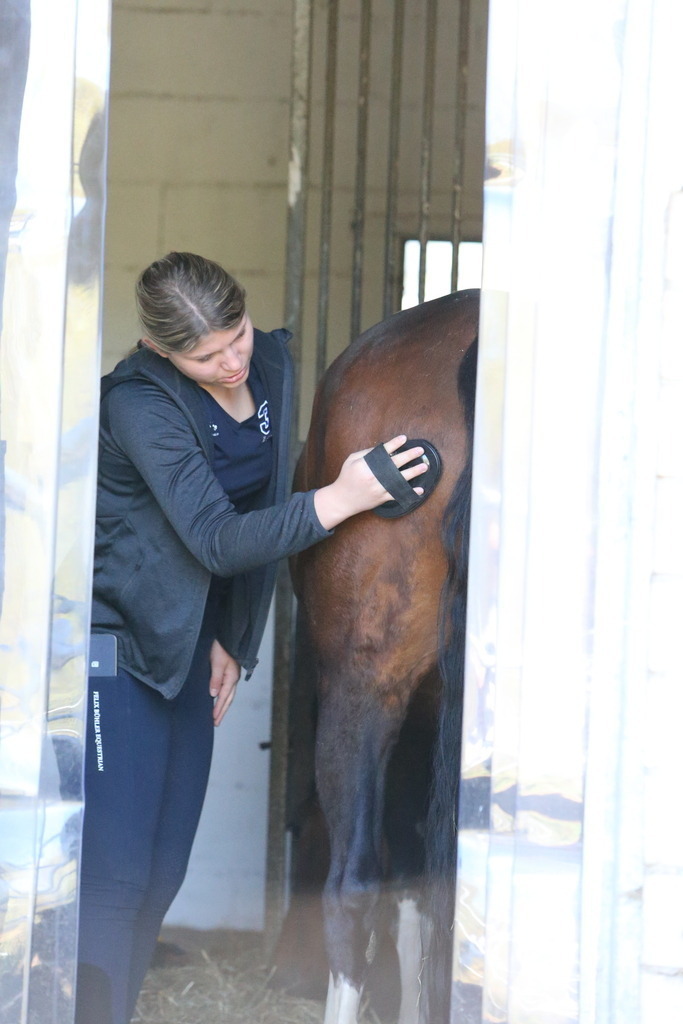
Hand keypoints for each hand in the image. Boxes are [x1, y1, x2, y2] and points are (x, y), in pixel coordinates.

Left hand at [209, 639, 240, 725]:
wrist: (227, 635)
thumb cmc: (221, 647)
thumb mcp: (217, 663)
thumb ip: (215, 679)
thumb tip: (213, 695)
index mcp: (231, 677)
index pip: (224, 697)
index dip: (219, 709)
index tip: (214, 719)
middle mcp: (233, 678)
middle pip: (228, 699)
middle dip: (222, 711)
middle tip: (216, 722)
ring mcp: (232, 675)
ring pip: (228, 695)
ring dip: (223, 705)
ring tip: (217, 715)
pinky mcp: (228, 672)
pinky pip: (226, 689)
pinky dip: (223, 697)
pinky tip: (218, 699)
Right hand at [313, 434, 427, 529]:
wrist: (342, 500)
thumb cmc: (346, 478)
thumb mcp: (351, 460)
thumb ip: (366, 453)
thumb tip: (384, 448)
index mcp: (365, 466)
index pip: (382, 452)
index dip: (394, 444)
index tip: (404, 438)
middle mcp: (373, 477)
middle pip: (394, 464)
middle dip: (409, 456)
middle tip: (420, 450)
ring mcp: (378, 489)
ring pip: (399, 480)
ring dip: (413, 473)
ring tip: (424, 466)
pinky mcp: (382, 498)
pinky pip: (398, 495)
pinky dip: (409, 493)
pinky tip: (419, 490)